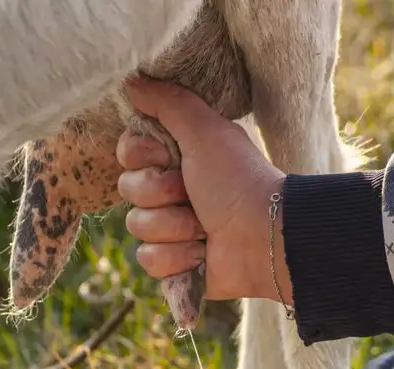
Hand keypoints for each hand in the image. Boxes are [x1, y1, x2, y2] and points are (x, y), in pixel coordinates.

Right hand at [118, 77, 291, 302]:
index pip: (128, 153)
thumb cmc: (240, 180)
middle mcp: (172, 191)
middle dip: (160, 193)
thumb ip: (168, 101)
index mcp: (178, 158)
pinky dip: (177, 257)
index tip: (169, 155)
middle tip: (191, 193)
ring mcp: (172, 229)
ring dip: (173, 227)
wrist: (265, 237)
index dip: (142, 156)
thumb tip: (131, 79)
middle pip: (128, 189)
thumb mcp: (205, 130)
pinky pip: (148, 260)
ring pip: (136, 226)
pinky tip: (201, 254)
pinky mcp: (174, 265)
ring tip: (204, 228)